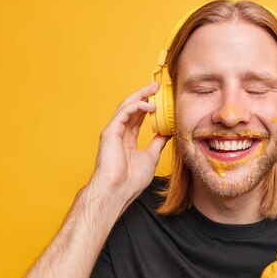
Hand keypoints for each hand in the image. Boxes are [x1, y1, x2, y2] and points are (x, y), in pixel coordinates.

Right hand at [90, 82, 168, 204]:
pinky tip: (150, 105)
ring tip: (153, 88)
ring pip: (126, 106)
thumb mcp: (150, 157)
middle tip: (156, 86)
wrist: (118, 191)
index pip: (138, 116)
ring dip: (140, 95)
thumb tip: (166, 133)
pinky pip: (124, 113)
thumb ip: (156, 143)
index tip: (161, 98)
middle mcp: (118, 132)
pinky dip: (137, 106)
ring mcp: (113, 131)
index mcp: (126, 139)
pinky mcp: (110, 132)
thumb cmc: (131, 180)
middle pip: (131, 107)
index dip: (148, 105)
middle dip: (144, 95)